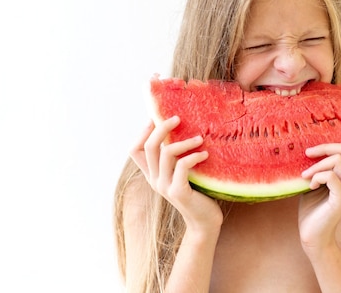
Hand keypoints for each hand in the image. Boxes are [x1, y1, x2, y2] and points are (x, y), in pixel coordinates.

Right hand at [130, 116, 222, 231]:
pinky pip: (182, 166)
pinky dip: (193, 156)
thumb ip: (176, 158)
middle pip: (149, 147)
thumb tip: (180, 129)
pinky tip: (205, 154)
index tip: (156, 118)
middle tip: (178, 118)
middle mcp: (154, 180)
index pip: (135, 151)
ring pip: (166, 153)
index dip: (142, 133)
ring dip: (184, 142)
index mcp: (152, 174)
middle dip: (161, 128)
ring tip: (200, 138)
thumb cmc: (197, 193)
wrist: (204, 222)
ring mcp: (165, 187)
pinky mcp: (178, 192)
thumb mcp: (181, 173)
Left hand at [298, 130, 340, 251]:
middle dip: (326, 147)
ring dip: (318, 164)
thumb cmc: (312, 208)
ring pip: (340, 161)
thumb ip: (322, 165)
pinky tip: (310, 186)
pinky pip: (332, 177)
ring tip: (306, 175)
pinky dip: (317, 176)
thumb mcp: (316, 181)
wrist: (311, 235)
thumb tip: (313, 145)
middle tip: (308, 153)